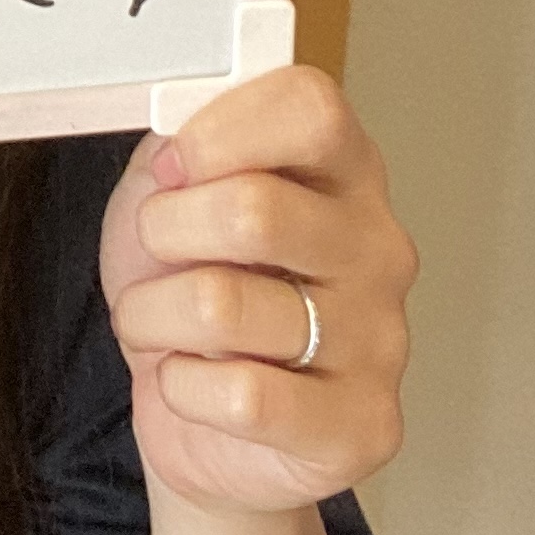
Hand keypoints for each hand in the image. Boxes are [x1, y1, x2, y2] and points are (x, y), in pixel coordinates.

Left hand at [99, 64, 412, 515]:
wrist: (204, 424)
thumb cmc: (195, 294)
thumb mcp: (173, 196)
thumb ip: (182, 142)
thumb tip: (178, 120)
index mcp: (345, 172)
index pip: (311, 108)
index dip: (219, 130)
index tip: (174, 165)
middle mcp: (378, 249)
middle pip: (254, 210)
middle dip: (165, 233)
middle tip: (158, 254)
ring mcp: (380, 340)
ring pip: (223, 306)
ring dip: (154, 316)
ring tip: (165, 324)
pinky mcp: (363, 426)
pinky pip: (243, 396)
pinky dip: (184, 388)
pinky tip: (198, 384)